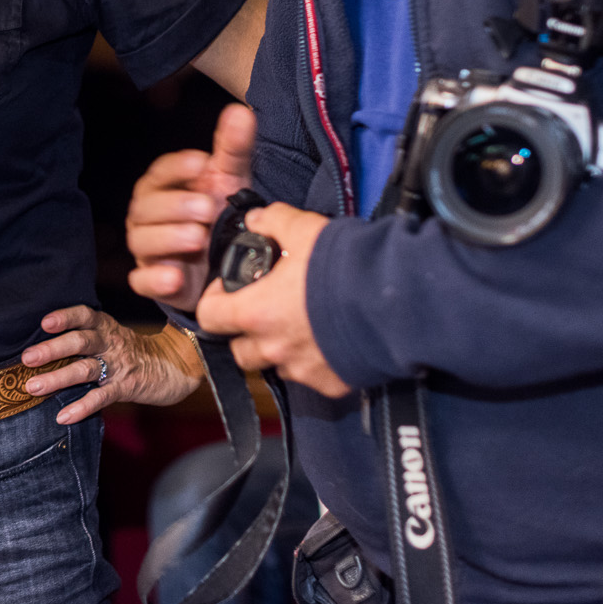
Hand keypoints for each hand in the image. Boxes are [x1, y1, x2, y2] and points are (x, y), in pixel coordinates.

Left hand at [20, 304, 203, 423]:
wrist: (173, 366)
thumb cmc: (130, 351)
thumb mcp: (110, 335)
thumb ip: (84, 337)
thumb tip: (40, 346)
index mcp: (105, 326)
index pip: (84, 315)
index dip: (65, 317)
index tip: (45, 323)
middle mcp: (110, 342)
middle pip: (80, 341)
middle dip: (52, 349)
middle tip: (27, 358)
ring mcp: (118, 365)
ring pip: (85, 369)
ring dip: (57, 378)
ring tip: (33, 387)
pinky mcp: (126, 387)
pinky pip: (101, 397)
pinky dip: (81, 407)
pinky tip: (63, 416)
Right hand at [126, 104, 255, 311]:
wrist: (224, 261)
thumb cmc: (220, 212)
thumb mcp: (230, 179)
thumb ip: (233, 147)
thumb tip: (240, 112)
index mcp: (163, 186)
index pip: (160, 172)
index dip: (178, 167)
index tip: (202, 164)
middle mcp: (148, 215)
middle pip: (147, 207)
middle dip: (175, 206)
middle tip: (207, 208)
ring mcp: (147, 248)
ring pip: (143, 241)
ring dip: (168, 239)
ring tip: (198, 238)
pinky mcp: (151, 279)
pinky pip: (142, 280)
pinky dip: (155, 280)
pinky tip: (176, 277)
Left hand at [195, 203, 348, 397]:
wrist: (394, 301)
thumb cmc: (342, 265)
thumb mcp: (302, 228)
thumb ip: (272, 221)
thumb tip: (257, 220)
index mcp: (255, 313)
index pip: (208, 317)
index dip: (213, 301)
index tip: (226, 290)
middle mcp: (273, 348)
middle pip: (240, 350)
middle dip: (245, 331)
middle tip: (263, 309)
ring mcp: (303, 370)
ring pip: (275, 366)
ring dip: (278, 349)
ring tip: (298, 324)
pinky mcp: (332, 383)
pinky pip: (312, 377)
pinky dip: (315, 363)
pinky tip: (328, 341)